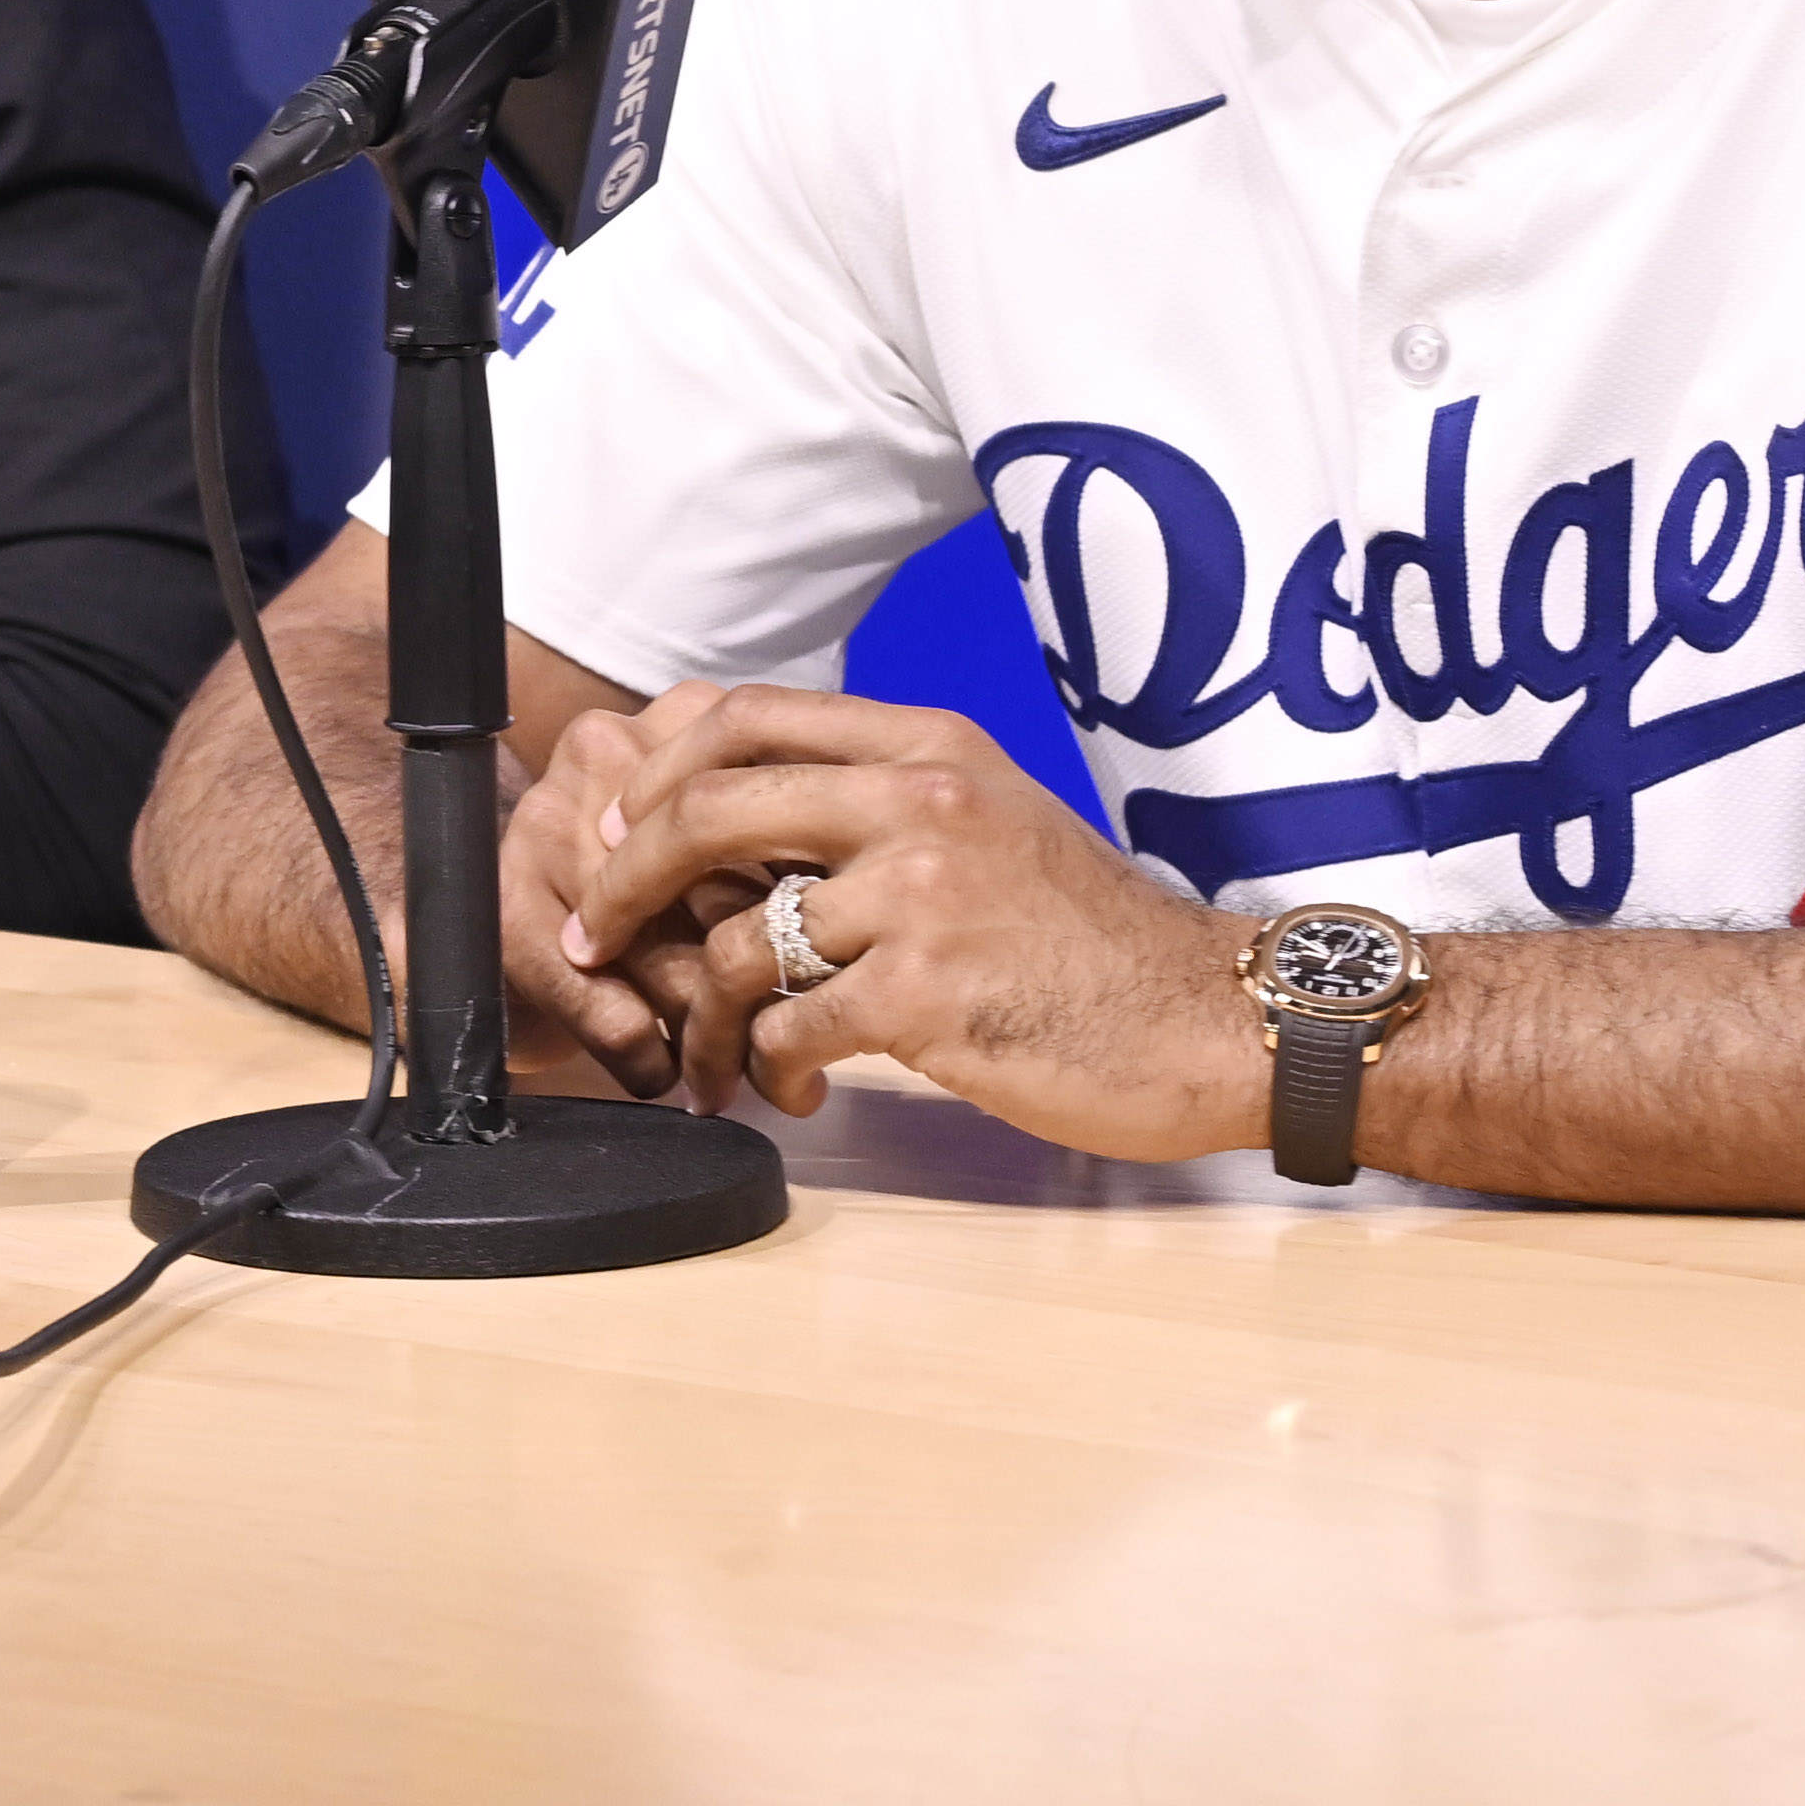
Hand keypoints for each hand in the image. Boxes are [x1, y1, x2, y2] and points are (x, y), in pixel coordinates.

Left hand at [526, 680, 1259, 1154]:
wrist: (1207, 1015)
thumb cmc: (1091, 936)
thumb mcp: (992, 823)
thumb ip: (884, 806)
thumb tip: (751, 824)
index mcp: (928, 747)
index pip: (747, 715)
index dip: (659, 768)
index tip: (619, 828)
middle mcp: (919, 801)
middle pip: (708, 808)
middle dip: (624, 877)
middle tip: (597, 936)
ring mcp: (921, 895)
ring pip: (735, 941)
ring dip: (703, 1016)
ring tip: (720, 1059)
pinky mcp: (928, 994)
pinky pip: (789, 1029)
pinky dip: (772, 1070)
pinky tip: (798, 1090)